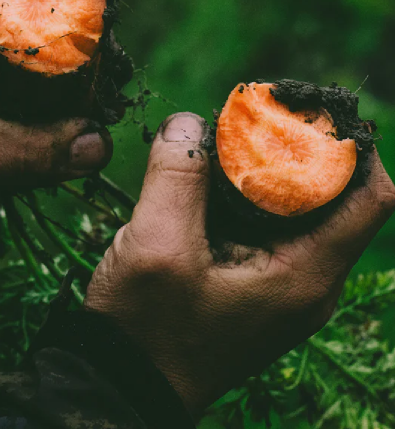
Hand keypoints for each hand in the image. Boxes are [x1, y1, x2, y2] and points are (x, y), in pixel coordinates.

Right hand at [85, 112, 394, 417]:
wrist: (124, 381)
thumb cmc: (145, 329)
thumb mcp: (156, 246)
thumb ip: (176, 175)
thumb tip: (188, 122)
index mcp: (305, 276)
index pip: (371, 197)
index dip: (347, 145)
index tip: (299, 112)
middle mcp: (307, 280)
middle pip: (335, 197)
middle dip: (298, 151)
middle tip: (251, 121)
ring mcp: (281, 284)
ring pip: (297, 210)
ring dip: (267, 173)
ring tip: (223, 146)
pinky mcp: (254, 283)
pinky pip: (267, 228)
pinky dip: (246, 197)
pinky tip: (207, 185)